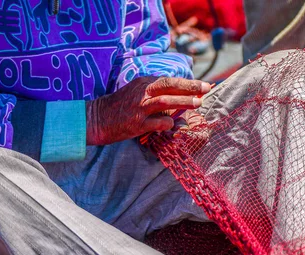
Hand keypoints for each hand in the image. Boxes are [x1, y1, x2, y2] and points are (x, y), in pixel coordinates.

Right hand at [86, 77, 210, 145]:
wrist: (97, 118)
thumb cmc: (121, 106)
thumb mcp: (138, 92)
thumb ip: (157, 92)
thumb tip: (181, 95)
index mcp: (144, 82)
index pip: (170, 80)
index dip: (188, 83)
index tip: (203, 85)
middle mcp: (142, 92)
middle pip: (169, 85)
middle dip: (190, 87)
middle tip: (207, 88)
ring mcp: (139, 108)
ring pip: (165, 101)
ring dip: (183, 102)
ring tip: (198, 103)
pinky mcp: (136, 123)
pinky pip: (156, 123)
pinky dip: (167, 123)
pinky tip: (172, 124)